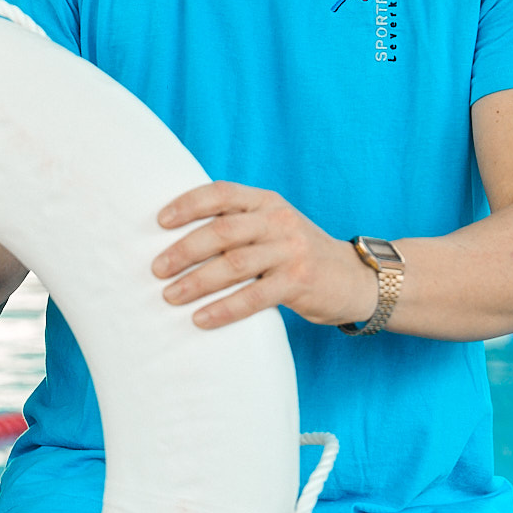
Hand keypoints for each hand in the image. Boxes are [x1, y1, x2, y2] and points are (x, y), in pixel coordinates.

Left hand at [151, 183, 378, 329]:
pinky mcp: (299, 282)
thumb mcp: (274, 227)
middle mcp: (279, 221)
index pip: (222, 193)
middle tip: (156, 269)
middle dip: (183, 251)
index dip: (188, 204)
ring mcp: (291, 251)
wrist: (356, 278)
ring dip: (196, 282)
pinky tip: (201, 319)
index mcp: (267, 202)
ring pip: (234, 264)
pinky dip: (223, 309)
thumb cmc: (299, 255)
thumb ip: (239, 225)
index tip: (159, 222)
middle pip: (222, 231)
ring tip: (169, 296)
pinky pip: (253, 297)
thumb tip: (177, 240)